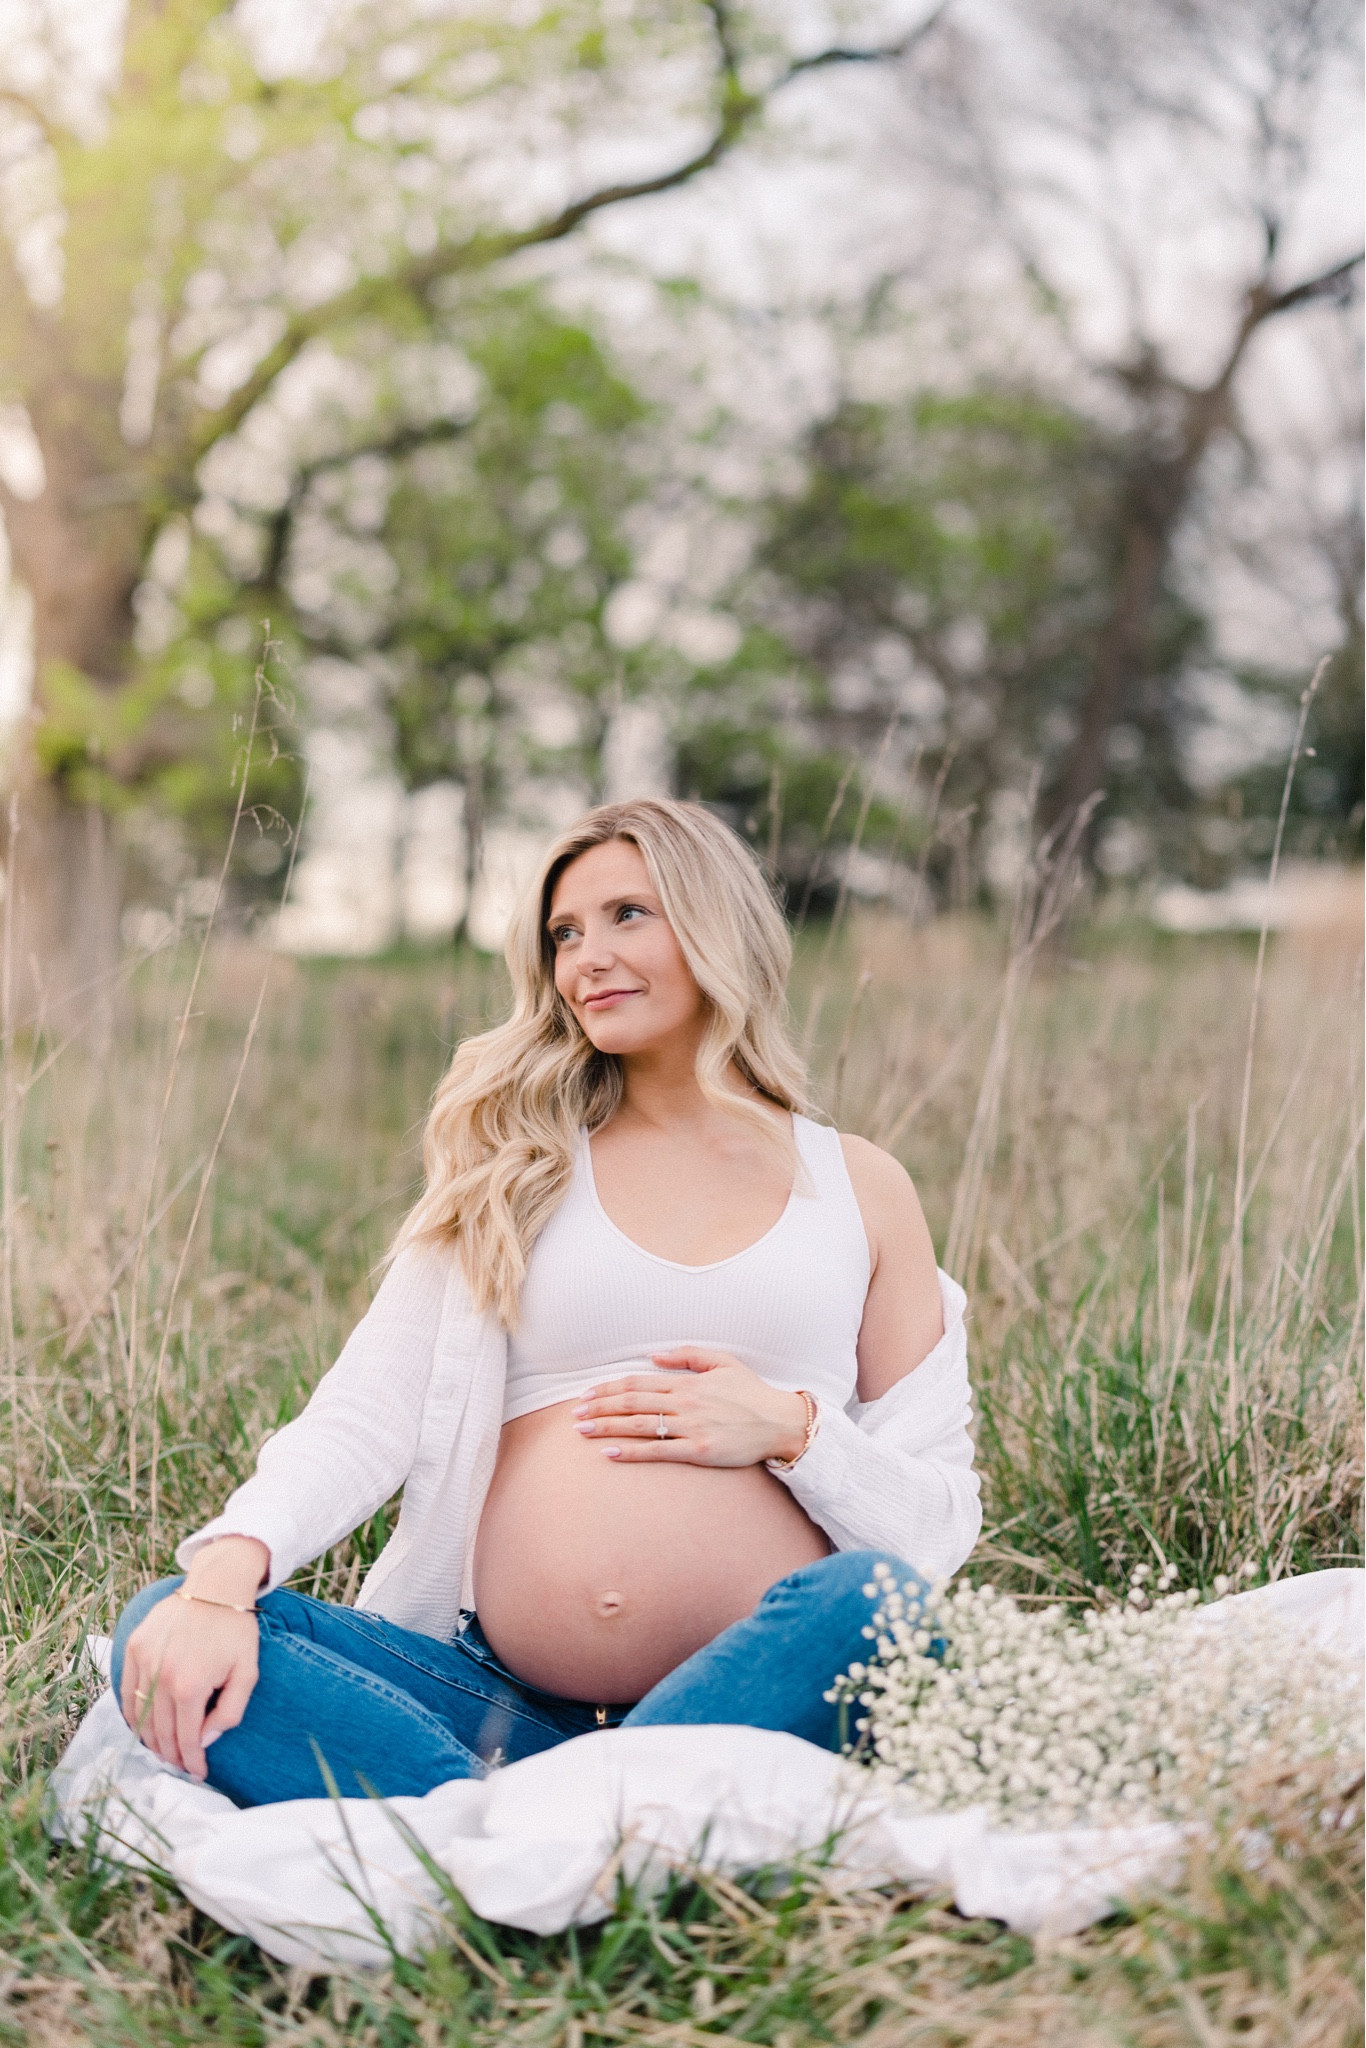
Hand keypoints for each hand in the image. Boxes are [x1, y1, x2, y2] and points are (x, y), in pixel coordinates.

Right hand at [119, 1536, 265, 1780]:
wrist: (216, 1585)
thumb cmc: (236, 1630)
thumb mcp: (247, 1672)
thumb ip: (229, 1712)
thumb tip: (205, 1741)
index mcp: (190, 1685)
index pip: (186, 1739)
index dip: (191, 1761)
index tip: (199, 1773)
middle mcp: (161, 1676)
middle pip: (160, 1732)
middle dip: (172, 1755)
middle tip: (181, 1766)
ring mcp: (143, 1660)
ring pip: (139, 1716)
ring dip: (150, 1739)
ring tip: (164, 1750)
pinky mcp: (134, 1646)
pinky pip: (126, 1691)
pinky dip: (132, 1713)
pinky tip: (143, 1724)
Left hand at [571, 1348, 808, 1466]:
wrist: (780, 1421)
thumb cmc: (752, 1393)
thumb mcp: (724, 1361)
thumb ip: (688, 1355)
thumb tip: (655, 1354)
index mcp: (687, 1381)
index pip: (638, 1381)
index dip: (609, 1388)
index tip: (587, 1395)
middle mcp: (685, 1402)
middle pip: (632, 1402)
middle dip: (599, 1408)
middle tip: (574, 1415)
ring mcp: (691, 1427)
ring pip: (639, 1425)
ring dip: (607, 1427)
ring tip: (582, 1431)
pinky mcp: (698, 1451)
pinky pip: (658, 1451)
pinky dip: (631, 1452)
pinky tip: (610, 1454)